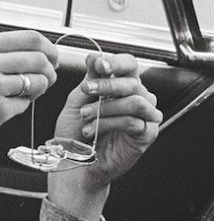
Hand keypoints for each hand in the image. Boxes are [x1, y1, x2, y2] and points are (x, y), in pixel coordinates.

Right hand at [0, 30, 56, 175]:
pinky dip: (19, 107)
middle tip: (45, 78)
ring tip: (23, 95)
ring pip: (38, 82)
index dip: (47, 48)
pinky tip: (1, 109)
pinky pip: (24, 105)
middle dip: (49, 70)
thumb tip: (25, 54)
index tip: (50, 57)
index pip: (30, 38)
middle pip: (40, 59)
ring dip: (38, 90)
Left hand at [49, 53, 162, 218]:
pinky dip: (110, 124)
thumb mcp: (77, 101)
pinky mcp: (147, 134)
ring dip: (107, 106)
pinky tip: (92, 131)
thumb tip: (94, 56)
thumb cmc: (74, 133)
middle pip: (132, 82)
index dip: (116, 62)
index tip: (98, 64)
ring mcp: (145, 116)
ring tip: (85, 116)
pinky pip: (134, 122)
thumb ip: (88, 80)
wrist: (73, 164)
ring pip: (136, 101)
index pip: (129, 65)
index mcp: (122, 87)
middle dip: (106, 85)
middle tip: (85, 91)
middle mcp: (138, 98)